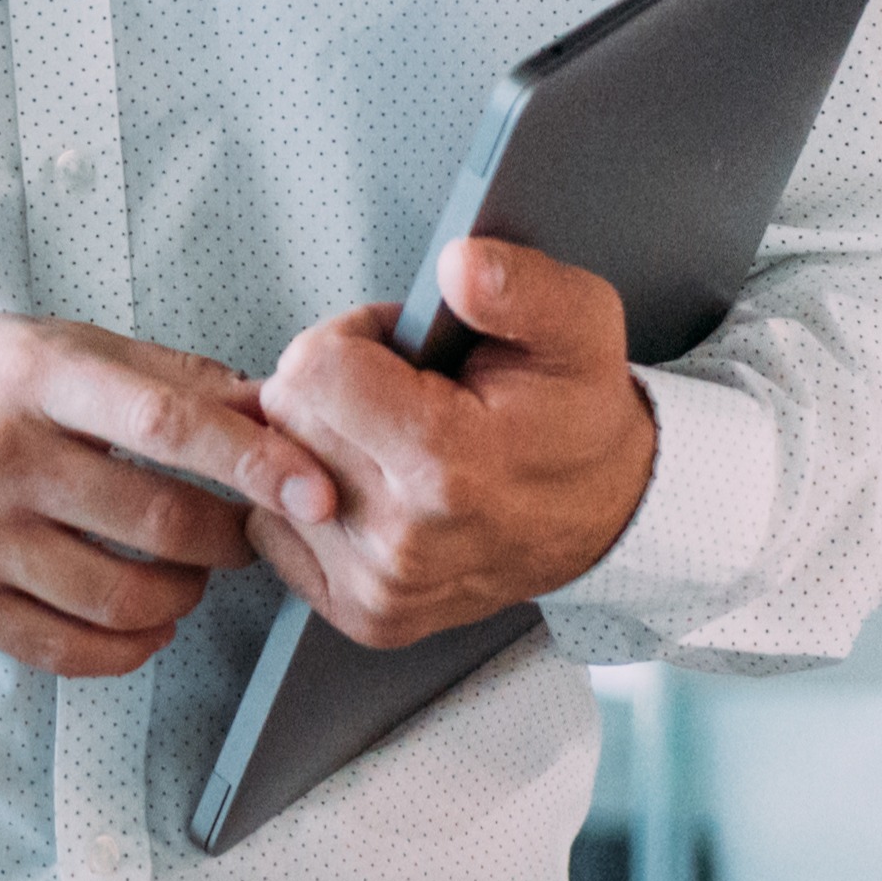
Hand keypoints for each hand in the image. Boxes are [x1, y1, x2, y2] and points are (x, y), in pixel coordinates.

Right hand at [0, 315, 343, 678]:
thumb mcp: (39, 343)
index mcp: (31, 375)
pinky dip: (130, 647)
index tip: (315, 490)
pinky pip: (69, 649)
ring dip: (183, 598)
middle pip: (162, 523)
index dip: (256, 463)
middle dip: (230, 540)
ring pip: (125, 598)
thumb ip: (154, 374)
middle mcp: (2, 454)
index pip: (168, 424)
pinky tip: (141, 622)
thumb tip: (264, 407)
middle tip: (242, 535)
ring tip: (183, 578)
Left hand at [242, 238, 656, 647]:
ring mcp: (382, 587)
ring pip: (274, 475)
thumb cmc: (576, 413)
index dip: (351, 340)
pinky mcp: (365, 615)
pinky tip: (373, 489)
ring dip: (320, 446)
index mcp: (445, 464)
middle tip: (401, 396)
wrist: (607, 512)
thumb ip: (518, 283)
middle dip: (331, 389)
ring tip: (394, 444)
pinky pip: (275, 530)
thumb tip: (456, 265)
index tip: (401, 353)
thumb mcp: (577, 323)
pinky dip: (310, 501)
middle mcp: (405, 539)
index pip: (310, 369)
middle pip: (285, 418)